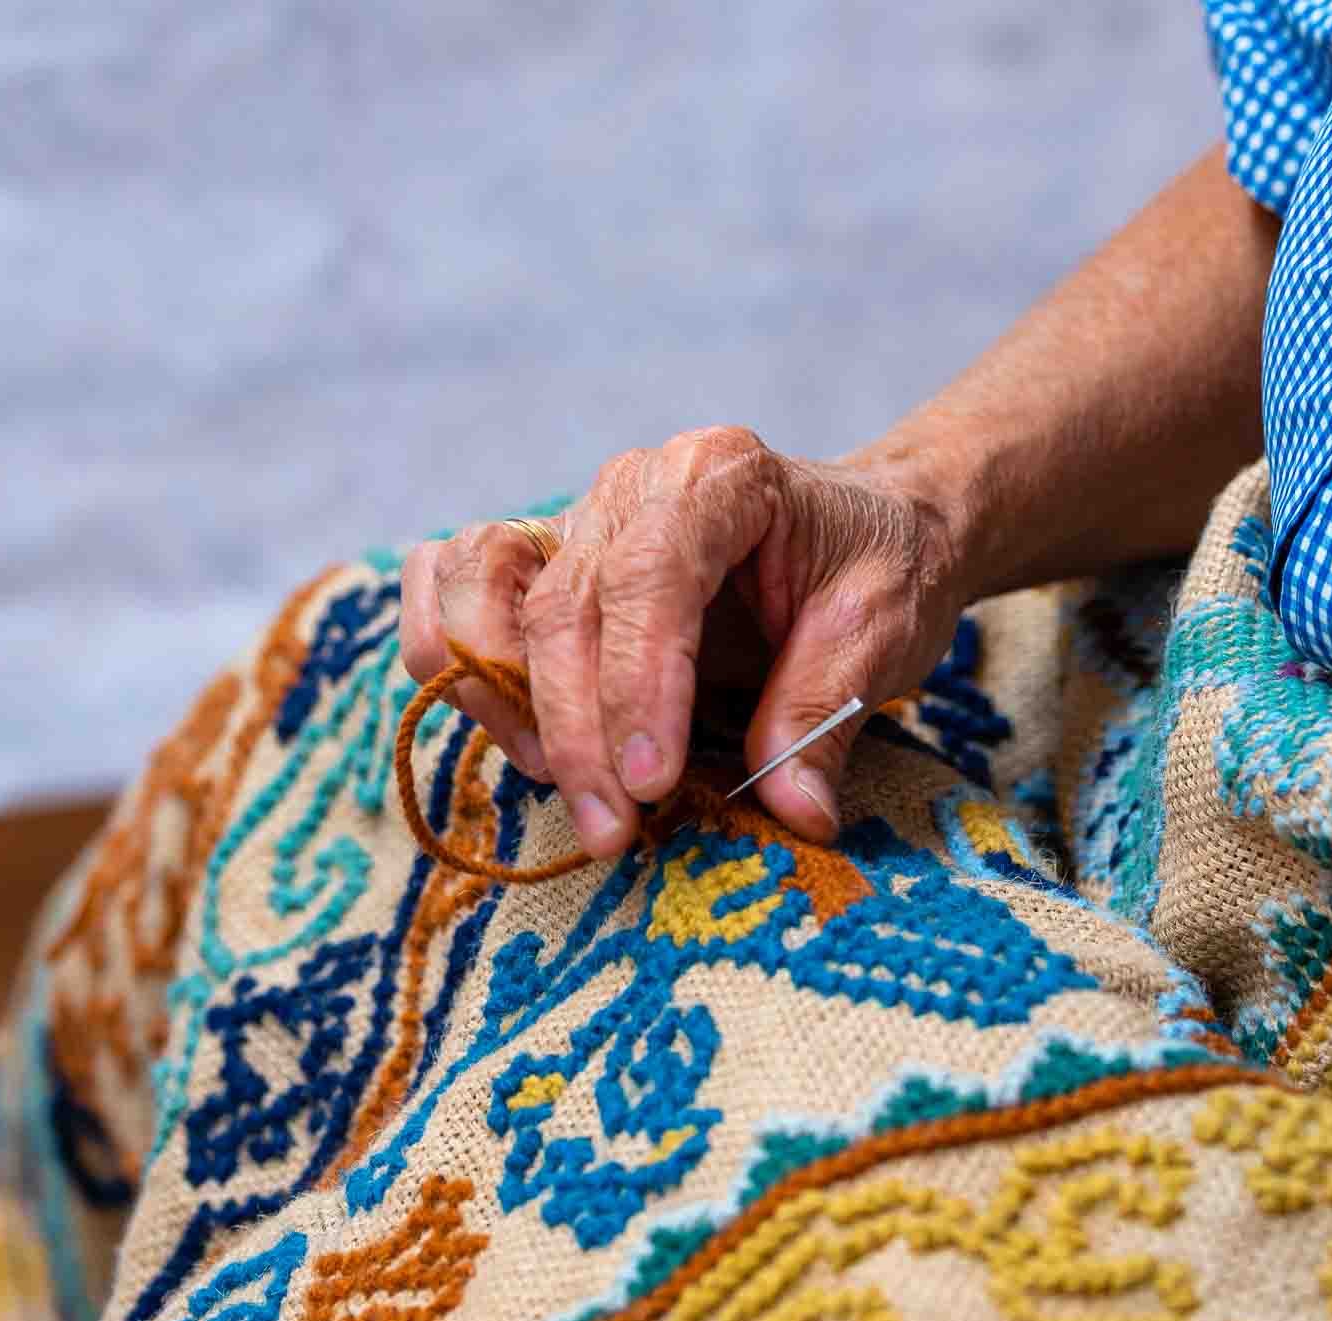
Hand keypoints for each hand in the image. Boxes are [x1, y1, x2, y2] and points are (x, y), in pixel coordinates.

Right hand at [399, 425, 967, 857]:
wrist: (871, 529)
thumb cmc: (876, 570)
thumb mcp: (882, 634)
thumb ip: (823, 714)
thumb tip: (791, 811)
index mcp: (717, 477)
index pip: (649, 575)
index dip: (636, 685)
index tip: (649, 784)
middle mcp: (629, 485)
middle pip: (559, 603)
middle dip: (575, 732)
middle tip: (612, 831)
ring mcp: (573, 517)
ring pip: (478, 585)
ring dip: (499, 697)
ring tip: (566, 784)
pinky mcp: (540, 561)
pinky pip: (449, 586)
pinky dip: (459, 661)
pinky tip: (521, 735)